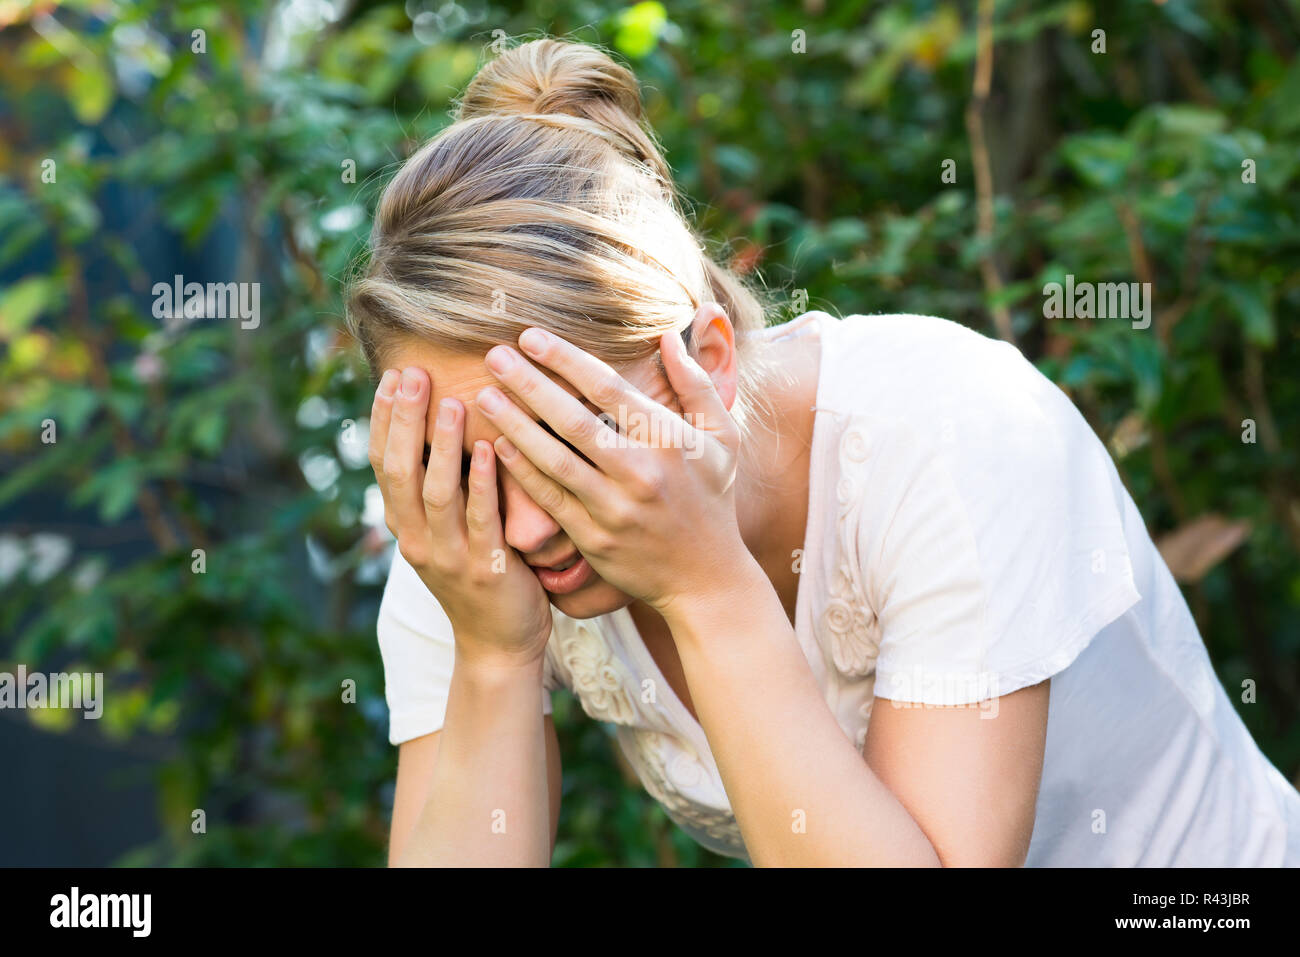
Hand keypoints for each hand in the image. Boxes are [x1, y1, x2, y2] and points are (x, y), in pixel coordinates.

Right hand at [369, 367, 552, 665]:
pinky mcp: (486, 570)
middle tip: (413, 373)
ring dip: (442, 444)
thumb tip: (439, 425)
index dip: (383, 419)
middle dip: (404, 419)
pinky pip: (481, 520)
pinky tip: (487, 449)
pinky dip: (481, 483)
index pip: (382, 463)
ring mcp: (449, 557)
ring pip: (437, 492)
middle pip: (401, 470)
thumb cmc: (479, 574)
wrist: (499, 645)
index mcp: (404, 525)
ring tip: (452, 401)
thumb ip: (439, 487)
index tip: (392, 375)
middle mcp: (417, 539)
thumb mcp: (446, 531)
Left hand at [475, 326, 752, 617]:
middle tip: (493, 355)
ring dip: (515, 425)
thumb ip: (696, 384)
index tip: (531, 337)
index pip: (610, 389)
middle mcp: (642, 473)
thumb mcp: (724, 437)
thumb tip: (666, 336)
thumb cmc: (712, 499)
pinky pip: (551, 499)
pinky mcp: (594, 539)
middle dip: (529, 384)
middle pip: (575, 420)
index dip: (566, 359)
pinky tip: (496, 445)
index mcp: (671, 441)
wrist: (706, 580)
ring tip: (483, 396)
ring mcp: (616, 509)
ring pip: (555, 460)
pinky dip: (522, 472)